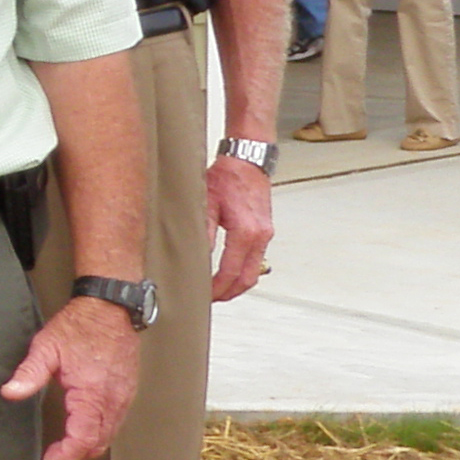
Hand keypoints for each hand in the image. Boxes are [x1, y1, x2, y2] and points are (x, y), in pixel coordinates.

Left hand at [2, 296, 139, 459]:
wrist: (110, 307)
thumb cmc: (78, 326)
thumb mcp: (47, 347)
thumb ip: (29, 373)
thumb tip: (9, 393)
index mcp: (91, 393)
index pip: (84, 438)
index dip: (67, 456)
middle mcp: (112, 399)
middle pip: (99, 443)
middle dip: (77, 456)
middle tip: (55, 458)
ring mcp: (124, 396)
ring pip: (110, 435)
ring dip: (89, 447)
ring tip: (67, 449)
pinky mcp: (128, 391)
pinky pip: (117, 422)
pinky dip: (102, 434)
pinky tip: (86, 431)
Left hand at [205, 152, 273, 301]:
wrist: (248, 161)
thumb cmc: (226, 177)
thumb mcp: (206, 205)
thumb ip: (202, 233)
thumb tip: (194, 258)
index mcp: (246, 233)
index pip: (232, 273)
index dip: (217, 289)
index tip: (204, 296)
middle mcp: (260, 236)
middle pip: (248, 279)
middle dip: (229, 293)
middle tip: (210, 299)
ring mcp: (265, 235)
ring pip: (254, 271)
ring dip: (237, 284)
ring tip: (216, 288)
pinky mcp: (264, 231)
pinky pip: (255, 259)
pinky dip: (242, 270)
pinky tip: (227, 271)